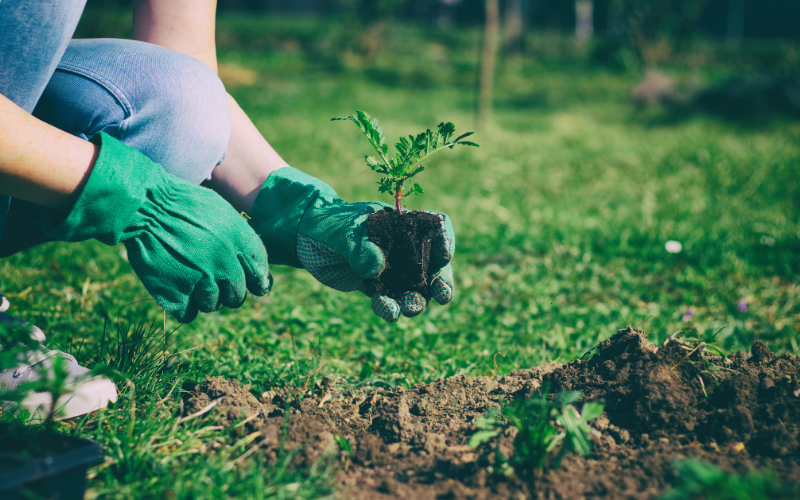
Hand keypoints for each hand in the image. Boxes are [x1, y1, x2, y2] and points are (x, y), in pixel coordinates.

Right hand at [42, 133, 270, 322]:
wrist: (143, 205)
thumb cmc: (180, 203)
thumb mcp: (218, 209)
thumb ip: (237, 236)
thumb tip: (247, 262)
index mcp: (239, 240)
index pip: (259, 272)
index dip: (255, 281)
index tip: (250, 284)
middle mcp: (225, 262)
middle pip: (237, 295)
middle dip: (226, 292)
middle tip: (211, 281)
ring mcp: (201, 280)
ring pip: (212, 305)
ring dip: (202, 298)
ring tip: (188, 279)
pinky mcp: (175, 294)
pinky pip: (188, 314)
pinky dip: (182, 307)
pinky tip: (175, 291)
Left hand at [247, 167, 454, 321]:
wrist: (303, 238)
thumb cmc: (327, 224)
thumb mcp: (341, 231)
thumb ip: (358, 246)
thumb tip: (377, 266)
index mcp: (402, 223)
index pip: (435, 226)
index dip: (446, 240)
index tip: (443, 255)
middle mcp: (402, 246)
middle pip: (433, 263)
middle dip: (441, 280)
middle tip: (442, 295)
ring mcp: (391, 268)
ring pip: (414, 287)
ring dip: (417, 299)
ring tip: (410, 309)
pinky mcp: (375, 286)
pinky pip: (389, 299)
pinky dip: (390, 307)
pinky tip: (388, 311)